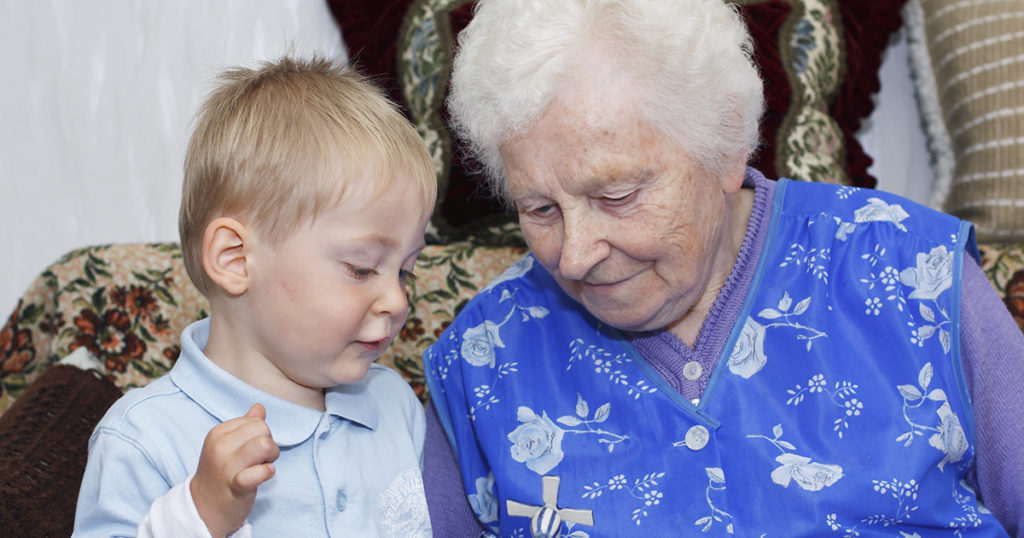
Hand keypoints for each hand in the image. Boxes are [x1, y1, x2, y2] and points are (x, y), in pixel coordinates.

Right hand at [190, 403, 279, 537]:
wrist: (204, 508)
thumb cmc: (220, 474)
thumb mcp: (227, 445)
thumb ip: (244, 426)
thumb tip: (259, 407)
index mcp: (218, 433)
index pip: (254, 420)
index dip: (261, 434)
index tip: (252, 450)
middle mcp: (220, 447)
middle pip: (262, 429)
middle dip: (269, 442)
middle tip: (261, 458)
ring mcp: (226, 466)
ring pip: (264, 444)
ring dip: (272, 455)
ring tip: (263, 465)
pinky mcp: (236, 486)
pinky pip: (260, 472)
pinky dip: (267, 472)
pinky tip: (265, 474)